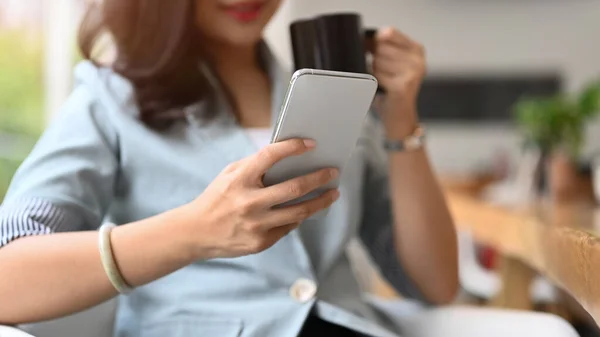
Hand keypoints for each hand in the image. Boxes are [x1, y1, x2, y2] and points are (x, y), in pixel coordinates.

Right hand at [182, 139, 339, 258]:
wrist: (196, 233)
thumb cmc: (216, 198)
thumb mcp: (228, 175)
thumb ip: (254, 165)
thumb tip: (287, 156)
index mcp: (239, 180)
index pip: (270, 156)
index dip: (293, 147)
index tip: (311, 144)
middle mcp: (249, 202)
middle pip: (294, 188)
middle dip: (319, 178)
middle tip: (333, 171)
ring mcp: (256, 225)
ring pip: (299, 212)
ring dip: (320, 201)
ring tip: (332, 194)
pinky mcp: (261, 242)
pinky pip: (288, 227)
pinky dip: (298, 216)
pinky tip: (306, 209)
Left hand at [372, 27, 426, 136]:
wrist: (399, 117)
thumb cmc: (392, 90)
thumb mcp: (391, 62)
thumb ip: (382, 46)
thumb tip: (366, 38)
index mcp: (417, 50)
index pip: (389, 32)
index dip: (375, 40)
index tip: (373, 50)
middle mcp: (418, 60)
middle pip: (381, 46)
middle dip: (374, 59)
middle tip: (383, 73)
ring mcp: (413, 73)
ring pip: (377, 60)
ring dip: (374, 71)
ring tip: (384, 82)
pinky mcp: (403, 86)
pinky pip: (376, 75)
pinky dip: (374, 82)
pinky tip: (382, 88)